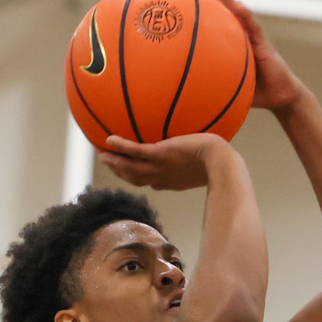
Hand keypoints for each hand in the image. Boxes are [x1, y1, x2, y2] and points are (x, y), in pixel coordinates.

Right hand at [100, 133, 233, 190]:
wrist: (219, 161)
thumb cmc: (221, 160)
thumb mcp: (209, 162)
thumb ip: (202, 158)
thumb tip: (208, 147)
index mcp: (173, 181)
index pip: (152, 182)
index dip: (140, 178)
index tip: (132, 174)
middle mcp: (163, 177)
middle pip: (136, 178)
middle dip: (120, 172)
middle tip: (107, 163)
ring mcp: (159, 167)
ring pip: (131, 169)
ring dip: (115, 163)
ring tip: (101, 155)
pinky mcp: (159, 155)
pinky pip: (135, 152)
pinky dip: (121, 147)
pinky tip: (109, 139)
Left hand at [199, 0, 304, 110]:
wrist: (282, 97)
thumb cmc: (257, 93)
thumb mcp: (232, 89)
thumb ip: (215, 85)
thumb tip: (191, 93)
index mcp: (235, 44)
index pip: (219, 22)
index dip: (207, 9)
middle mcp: (243, 36)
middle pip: (227, 11)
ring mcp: (254, 38)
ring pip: (239, 13)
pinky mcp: (264, 44)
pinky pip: (253, 28)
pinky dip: (245, 16)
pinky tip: (239, 5)